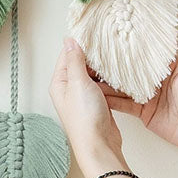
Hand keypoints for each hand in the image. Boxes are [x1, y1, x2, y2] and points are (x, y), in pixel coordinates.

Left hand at [49, 35, 125, 172]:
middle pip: (81, 63)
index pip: (67, 55)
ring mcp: (83, 96)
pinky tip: (117, 72)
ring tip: (115, 55)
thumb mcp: (78, 82)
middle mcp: (69, 88)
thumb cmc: (85, 117)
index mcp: (60, 82)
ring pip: (94, 74)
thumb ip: (75, 60)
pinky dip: (109, 79)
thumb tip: (70, 40)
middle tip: (107, 42)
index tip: (92, 32)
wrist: (99, 145)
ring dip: (103, 67)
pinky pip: (102, 85)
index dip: (79, 43)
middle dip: (93, 55)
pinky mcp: (97, 103)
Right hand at [90, 17, 177, 155]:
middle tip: (90, 51)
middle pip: (129, 66)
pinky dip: (109, 99)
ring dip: (106, 80)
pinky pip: (122, 103)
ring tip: (86, 71)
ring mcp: (146, 94)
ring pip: (122, 84)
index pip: (146, 49)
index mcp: (166, 65)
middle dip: (112, 60)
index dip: (131, 40)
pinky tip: (95, 94)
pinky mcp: (141, 110)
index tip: (113, 29)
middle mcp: (154, 78)